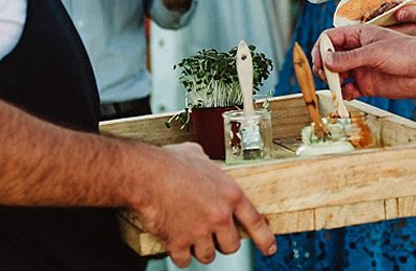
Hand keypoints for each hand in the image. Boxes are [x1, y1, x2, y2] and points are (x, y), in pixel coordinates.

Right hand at [132, 142, 275, 266]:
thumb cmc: (170, 162)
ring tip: (192, 238)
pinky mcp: (178, 242)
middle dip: (223, 243)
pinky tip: (176, 245)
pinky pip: (184, 260)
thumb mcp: (200, 156)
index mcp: (231, 195)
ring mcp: (199, 232)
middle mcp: (219, 216)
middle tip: (213, 236)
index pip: (256, 222)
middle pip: (231, 246)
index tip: (269, 248)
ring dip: (201, 250)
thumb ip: (209, 166)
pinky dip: (180, 255)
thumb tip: (205, 163)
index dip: (264, 238)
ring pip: (208, 256)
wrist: (146, 174)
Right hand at [311, 25, 415, 99]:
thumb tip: (326, 61)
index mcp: (360, 35)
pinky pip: (348, 89)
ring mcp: (362, 68)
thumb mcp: (377, 52)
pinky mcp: (368, 85)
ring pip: (337, 74)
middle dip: (323, 67)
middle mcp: (358, 51)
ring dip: (332, 81)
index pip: (331, 38)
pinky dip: (343, 93)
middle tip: (325, 76)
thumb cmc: (410, 53)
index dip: (321, 48)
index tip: (319, 61)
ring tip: (336, 87)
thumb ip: (350, 57)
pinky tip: (346, 95)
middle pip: (330, 57)